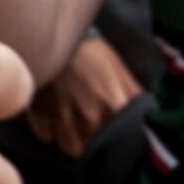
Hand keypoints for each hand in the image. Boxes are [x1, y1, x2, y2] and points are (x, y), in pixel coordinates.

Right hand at [25, 34, 143, 157]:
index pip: (117, 144)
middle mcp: (88, 117)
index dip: (113, 143)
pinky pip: (44, 135)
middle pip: (90, 150)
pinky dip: (48, 128)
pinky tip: (52, 115)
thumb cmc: (92, 52)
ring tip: (69, 125)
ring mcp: (61, 116)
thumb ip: (134, 97)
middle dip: (88, 142)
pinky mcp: (37, 111)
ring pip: (66, 147)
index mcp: (113, 108)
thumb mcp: (121, 71)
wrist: (56, 32)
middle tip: (87, 129)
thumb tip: (145, 117)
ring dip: (67, 138)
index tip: (109, 138)